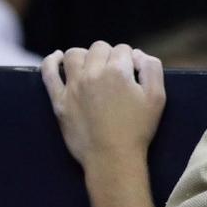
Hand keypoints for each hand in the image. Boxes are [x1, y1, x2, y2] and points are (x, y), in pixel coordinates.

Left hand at [41, 41, 166, 166]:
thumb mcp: (157, 98)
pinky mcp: (59, 100)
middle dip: (109, 55)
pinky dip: (51, 61)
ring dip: (85, 55)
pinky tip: (57, 57)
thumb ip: (152, 69)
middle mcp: (92, 73)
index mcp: (117, 71)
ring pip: (74, 54)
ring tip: (91, 66)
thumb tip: (137, 55)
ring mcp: (73, 86)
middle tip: (115, 72)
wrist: (112, 158)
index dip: (130, 59)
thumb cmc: (138, 129)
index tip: (132, 72)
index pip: (122, 49)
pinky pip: (49, 73)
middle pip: (99, 48)